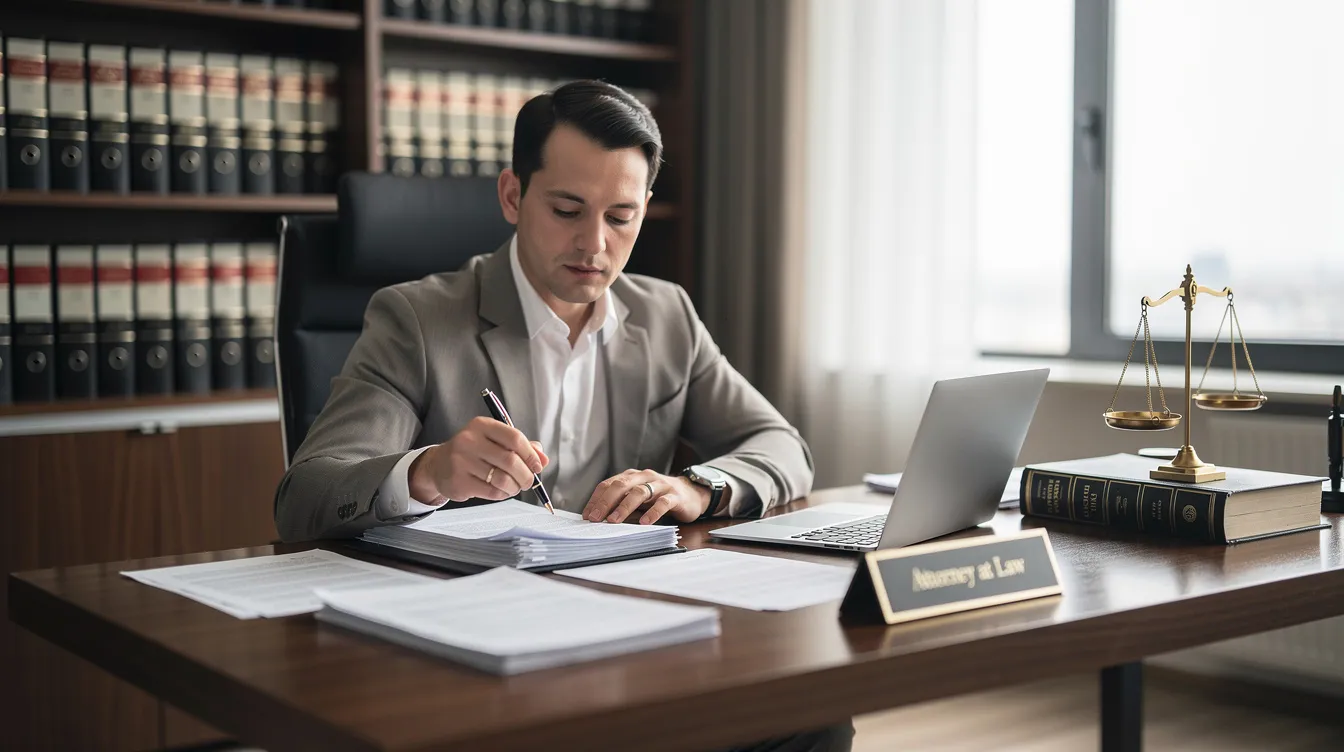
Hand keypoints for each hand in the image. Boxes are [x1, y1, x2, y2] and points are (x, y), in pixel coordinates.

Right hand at [408, 416, 548, 502]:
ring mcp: (461, 461)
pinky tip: (501, 491)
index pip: (514, 438)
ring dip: (515, 487)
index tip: (537, 466)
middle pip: (510, 460)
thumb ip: (520, 447)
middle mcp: (469, 440)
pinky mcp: (458, 481)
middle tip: (528, 481)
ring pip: (502, 479)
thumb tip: (543, 459)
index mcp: (482, 425)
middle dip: (526, 475)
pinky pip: (491, 492)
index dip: (531, 454)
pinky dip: (502, 494)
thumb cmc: (473, 452)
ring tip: (514, 487)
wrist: (438, 465)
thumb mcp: (494, 441)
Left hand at [582, 469, 711, 524]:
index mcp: (632, 476)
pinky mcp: (675, 496)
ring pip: (640, 493)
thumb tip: (598, 518)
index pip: (609, 484)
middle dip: (605, 502)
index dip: (596, 499)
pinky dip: (652, 512)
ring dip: (624, 507)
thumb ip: (621, 503)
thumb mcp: (638, 499)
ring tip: (613, 521)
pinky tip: (644, 522)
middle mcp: (645, 477)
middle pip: (621, 485)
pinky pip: (663, 503)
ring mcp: (661, 485)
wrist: (692, 494)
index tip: (586, 515)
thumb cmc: (659, 497)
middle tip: (595, 518)